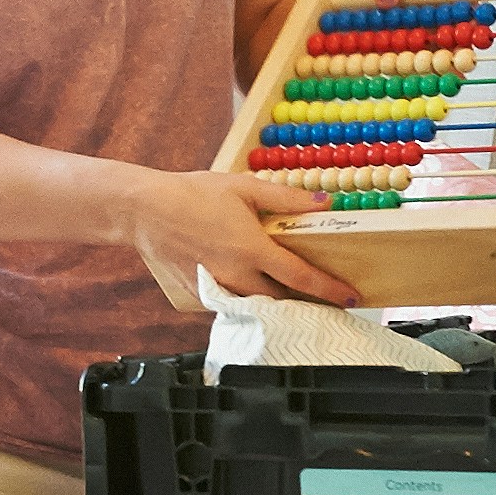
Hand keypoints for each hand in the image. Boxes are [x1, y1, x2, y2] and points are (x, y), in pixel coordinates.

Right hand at [129, 168, 357, 305]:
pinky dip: (244, 300)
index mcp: (254, 250)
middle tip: (324, 300)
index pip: (302, 279)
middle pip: (282, 301)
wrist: (143, 209)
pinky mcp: (197, 295)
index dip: (331, 290)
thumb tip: (321, 201)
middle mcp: (237, 276)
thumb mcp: (243, 188)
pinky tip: (248, 288)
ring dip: (275, 305)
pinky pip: (229, 303)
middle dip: (306, 303)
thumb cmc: (192, 194)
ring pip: (255, 306)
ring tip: (291, 299)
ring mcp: (216, 289)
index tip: (351, 298)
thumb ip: (286, 198)